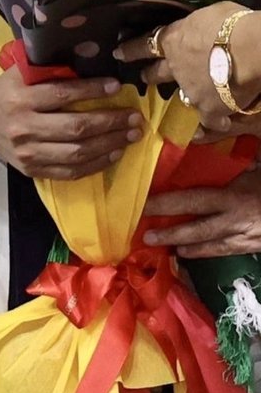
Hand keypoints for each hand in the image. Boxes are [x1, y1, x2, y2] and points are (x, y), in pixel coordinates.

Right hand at [0, 71, 141, 179]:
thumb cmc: (5, 92)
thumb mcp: (19, 75)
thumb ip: (47, 70)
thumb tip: (89, 58)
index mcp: (19, 99)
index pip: (61, 94)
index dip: (91, 90)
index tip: (116, 86)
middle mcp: (22, 127)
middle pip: (75, 128)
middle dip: (110, 122)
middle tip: (134, 116)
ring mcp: (27, 153)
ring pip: (77, 152)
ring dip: (111, 144)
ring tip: (132, 134)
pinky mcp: (32, 170)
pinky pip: (71, 172)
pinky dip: (97, 164)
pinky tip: (114, 153)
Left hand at [118, 0, 251, 132]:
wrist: (249, 49)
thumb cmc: (230, 23)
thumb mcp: (207, 15)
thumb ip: (198, 26)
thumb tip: (202, 27)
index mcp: (172, 41)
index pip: (143, 45)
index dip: (130, 50)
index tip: (118, 54)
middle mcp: (176, 68)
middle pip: (156, 73)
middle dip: (149, 74)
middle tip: (144, 76)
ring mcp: (191, 90)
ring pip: (183, 96)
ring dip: (187, 96)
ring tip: (191, 100)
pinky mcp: (210, 107)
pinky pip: (210, 119)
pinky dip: (215, 120)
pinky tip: (221, 122)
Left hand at [144, 167, 260, 257]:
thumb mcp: (255, 163)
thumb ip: (229, 160)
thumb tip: (197, 141)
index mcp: (234, 198)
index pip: (192, 201)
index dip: (166, 204)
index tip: (143, 205)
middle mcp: (238, 220)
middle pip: (199, 229)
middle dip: (171, 234)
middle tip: (146, 237)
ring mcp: (248, 237)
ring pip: (214, 245)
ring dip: (189, 248)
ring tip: (166, 248)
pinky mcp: (257, 246)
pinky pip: (229, 251)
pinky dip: (209, 252)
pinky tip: (192, 252)